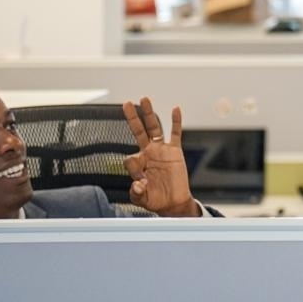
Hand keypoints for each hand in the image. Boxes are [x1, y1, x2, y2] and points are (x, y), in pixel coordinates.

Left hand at [122, 96, 200, 216]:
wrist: (173, 203)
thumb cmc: (155, 200)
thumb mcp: (141, 199)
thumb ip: (136, 193)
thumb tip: (138, 183)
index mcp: (138, 164)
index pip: (130, 158)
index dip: (134, 169)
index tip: (141, 182)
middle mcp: (148, 153)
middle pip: (138, 131)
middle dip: (132, 118)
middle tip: (126, 104)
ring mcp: (161, 150)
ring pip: (154, 127)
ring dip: (149, 114)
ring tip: (144, 99)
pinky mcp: (175, 151)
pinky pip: (175, 133)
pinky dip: (176, 121)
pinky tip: (175, 109)